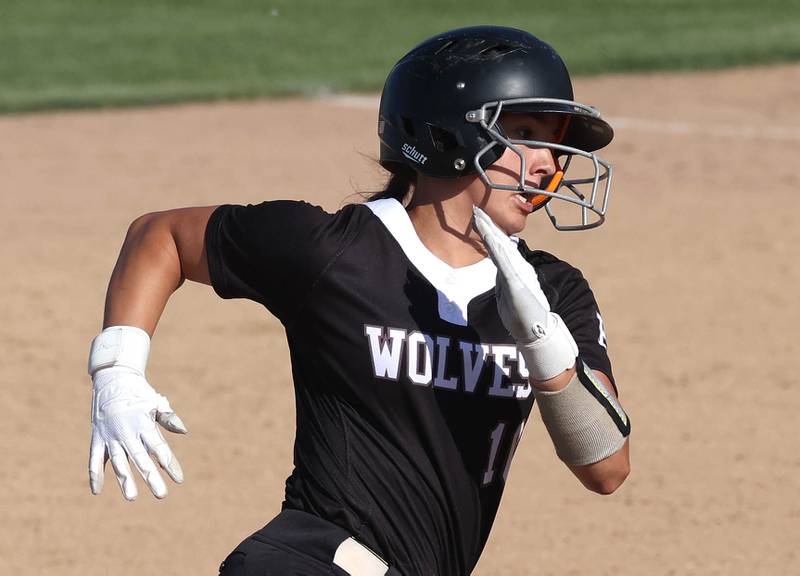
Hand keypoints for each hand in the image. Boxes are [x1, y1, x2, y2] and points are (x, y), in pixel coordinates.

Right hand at [89, 367, 186, 499]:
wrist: (113, 379)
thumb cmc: (140, 394)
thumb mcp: (156, 402)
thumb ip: (168, 418)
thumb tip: (184, 431)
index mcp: (144, 424)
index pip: (159, 448)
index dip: (169, 464)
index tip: (179, 479)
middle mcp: (127, 432)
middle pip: (141, 459)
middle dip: (151, 477)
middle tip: (162, 495)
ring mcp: (111, 436)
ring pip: (118, 462)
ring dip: (125, 480)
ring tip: (132, 498)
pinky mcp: (97, 438)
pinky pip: (94, 459)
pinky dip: (94, 474)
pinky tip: (96, 491)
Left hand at [473, 206, 577, 380]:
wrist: (537, 332)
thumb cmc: (523, 316)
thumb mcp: (508, 295)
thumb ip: (504, 281)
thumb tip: (499, 271)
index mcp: (512, 271)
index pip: (497, 249)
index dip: (488, 232)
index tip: (478, 218)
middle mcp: (516, 269)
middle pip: (499, 243)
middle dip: (488, 226)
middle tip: (476, 209)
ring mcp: (517, 274)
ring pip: (501, 248)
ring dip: (490, 232)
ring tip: (480, 217)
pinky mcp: (517, 283)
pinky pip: (504, 262)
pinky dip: (496, 249)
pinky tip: (490, 238)